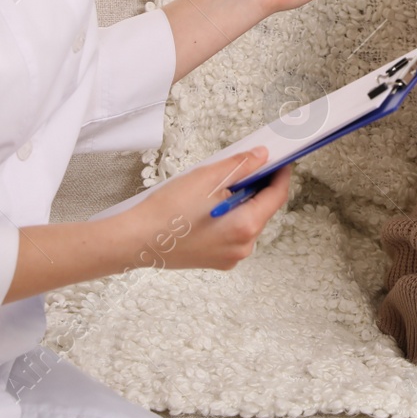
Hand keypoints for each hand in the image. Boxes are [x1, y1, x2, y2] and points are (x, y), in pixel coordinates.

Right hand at [117, 146, 291, 271]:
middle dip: (258, 187)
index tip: (281, 160)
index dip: (280, 174)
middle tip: (246, 167)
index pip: (276, 196)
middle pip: (262, 210)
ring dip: (241, 202)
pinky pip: (232, 234)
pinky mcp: (216, 260)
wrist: (136, 241)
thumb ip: (241, 166)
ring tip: (221, 187)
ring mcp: (230, 257)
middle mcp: (243, 247)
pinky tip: (210, 206)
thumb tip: (261, 157)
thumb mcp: (209, 178)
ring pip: (246, 221)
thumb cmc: (167, 212)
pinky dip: (229, 217)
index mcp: (245, 227)